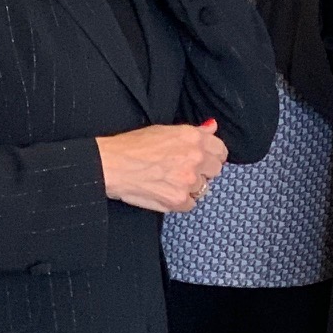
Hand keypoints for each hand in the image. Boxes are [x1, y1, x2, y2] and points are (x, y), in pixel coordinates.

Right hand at [96, 121, 227, 212]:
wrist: (110, 165)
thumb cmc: (131, 146)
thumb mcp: (164, 130)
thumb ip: (194, 132)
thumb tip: (211, 128)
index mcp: (194, 138)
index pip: (221, 151)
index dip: (212, 157)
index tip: (204, 160)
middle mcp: (196, 158)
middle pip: (215, 171)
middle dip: (203, 172)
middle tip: (183, 171)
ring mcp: (189, 180)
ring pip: (202, 189)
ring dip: (190, 187)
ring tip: (168, 181)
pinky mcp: (179, 199)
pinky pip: (191, 204)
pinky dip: (180, 201)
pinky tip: (165, 192)